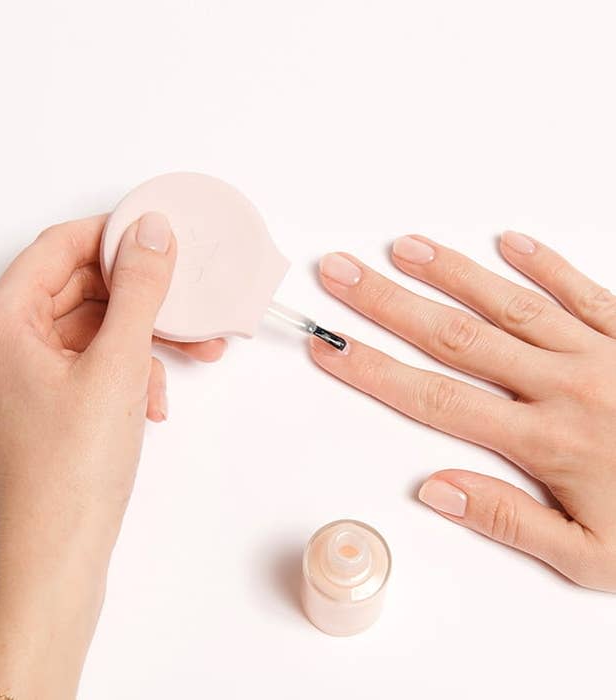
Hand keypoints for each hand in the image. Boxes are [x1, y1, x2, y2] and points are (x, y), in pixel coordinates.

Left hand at [0, 212, 224, 697]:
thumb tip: (150, 232)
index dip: (115, 237)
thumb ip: (139, 290)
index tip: (161, 236)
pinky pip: (83, 363)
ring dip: (140, 341)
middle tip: (188, 304)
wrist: (56, 561)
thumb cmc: (71, 476)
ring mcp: (12, 376)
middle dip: (141, 300)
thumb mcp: (118, 367)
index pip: (59, 248)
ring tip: (188, 357)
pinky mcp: (33, 402)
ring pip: (87, 329)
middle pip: (77, 290)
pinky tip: (152, 400)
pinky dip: (122, 371)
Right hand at [311, 232, 615, 591]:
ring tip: (406, 250)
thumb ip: (511, 521)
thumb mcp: (594, 558)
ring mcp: (600, 351)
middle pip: (455, 337)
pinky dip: (544, 265)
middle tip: (342, 273)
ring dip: (452, 274)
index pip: (436, 399)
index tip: (332, 348)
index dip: (374, 371)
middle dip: (389, 303)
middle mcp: (564, 385)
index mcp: (547, 440)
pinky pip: (584, 290)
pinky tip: (508, 242)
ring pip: (509, 304)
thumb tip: (436, 489)